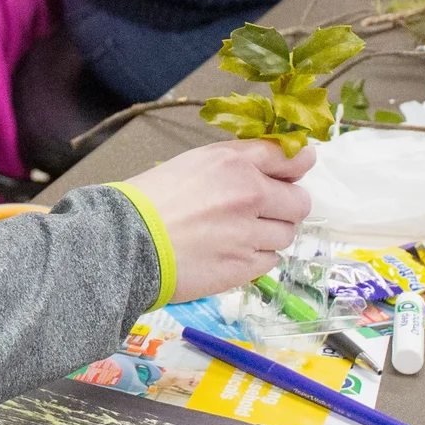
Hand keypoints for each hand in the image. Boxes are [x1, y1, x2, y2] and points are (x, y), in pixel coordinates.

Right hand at [120, 139, 315, 302]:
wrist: (125, 242)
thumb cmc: (151, 199)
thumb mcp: (196, 163)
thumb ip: (241, 160)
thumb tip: (288, 161)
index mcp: (234, 164)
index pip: (290, 158)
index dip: (298, 164)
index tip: (298, 168)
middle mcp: (249, 195)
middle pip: (299, 202)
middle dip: (285, 207)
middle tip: (260, 212)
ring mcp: (249, 234)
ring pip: (286, 235)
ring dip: (269, 234)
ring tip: (237, 235)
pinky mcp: (243, 267)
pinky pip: (270, 261)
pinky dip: (256, 258)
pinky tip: (230, 253)